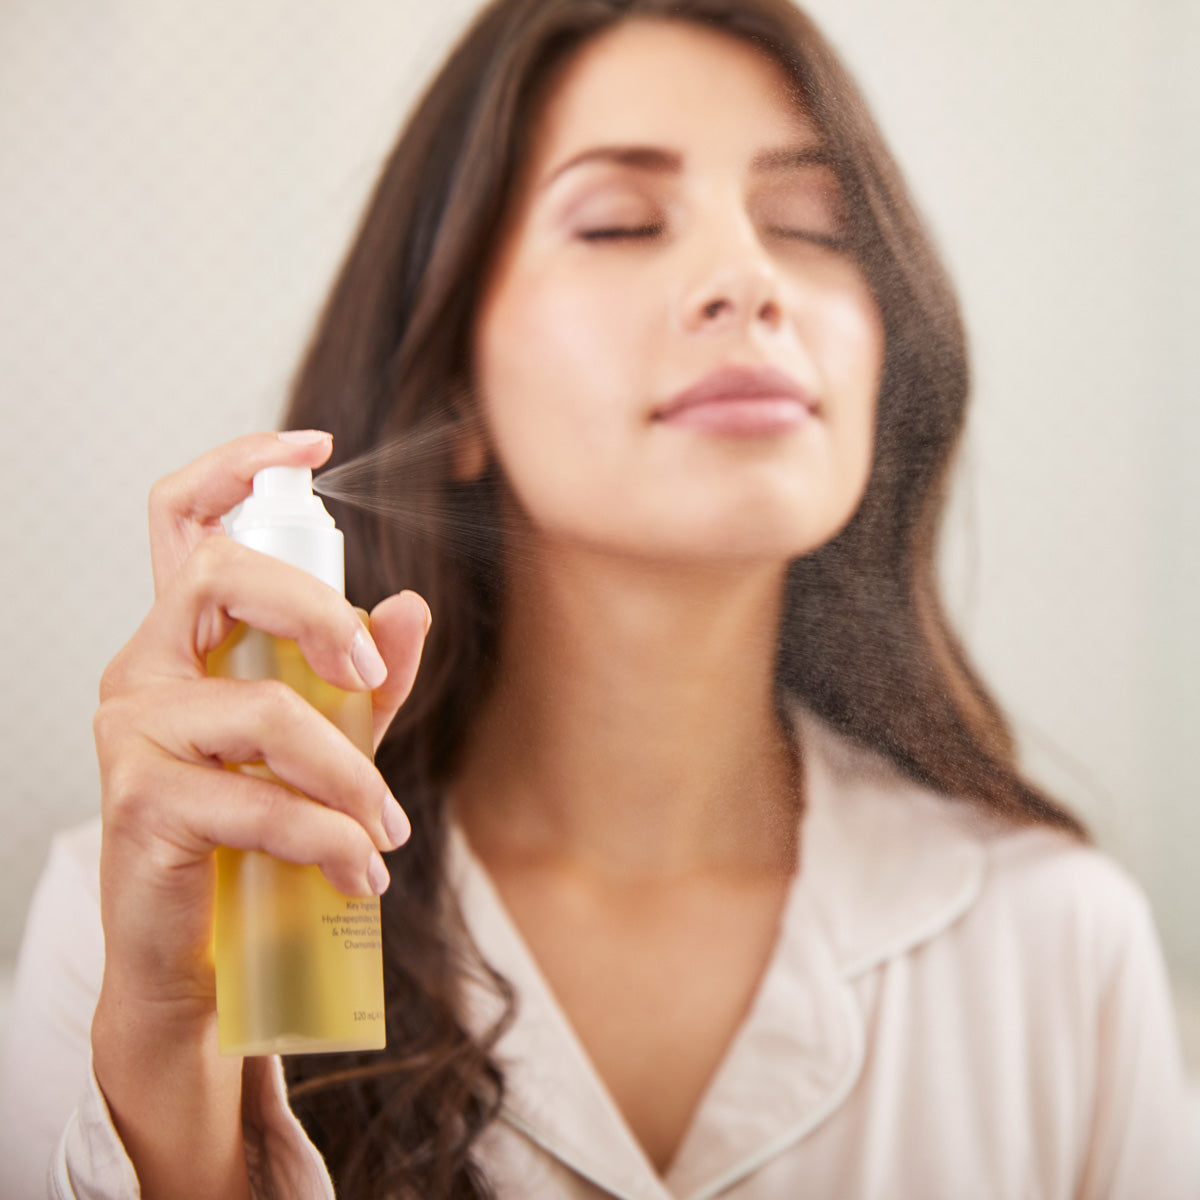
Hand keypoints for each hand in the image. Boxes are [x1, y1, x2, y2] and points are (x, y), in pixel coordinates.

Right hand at [89, 431, 429, 1197]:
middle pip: (218, 578)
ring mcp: (133, 734)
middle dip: (316, 613)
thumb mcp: (330, 743)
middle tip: (374, 677)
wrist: (199, 957)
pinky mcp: (139, 805)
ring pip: (262, 711)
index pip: (183, 520)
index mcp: (185, 639)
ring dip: (349, 774)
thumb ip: (368, 677)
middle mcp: (145, 669)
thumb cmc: (258, 832)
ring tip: (389, 831)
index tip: (314, 443)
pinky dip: (327, 835)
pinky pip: (255, 801)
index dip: (236, 465)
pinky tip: (361, 869)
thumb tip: (412, 606)